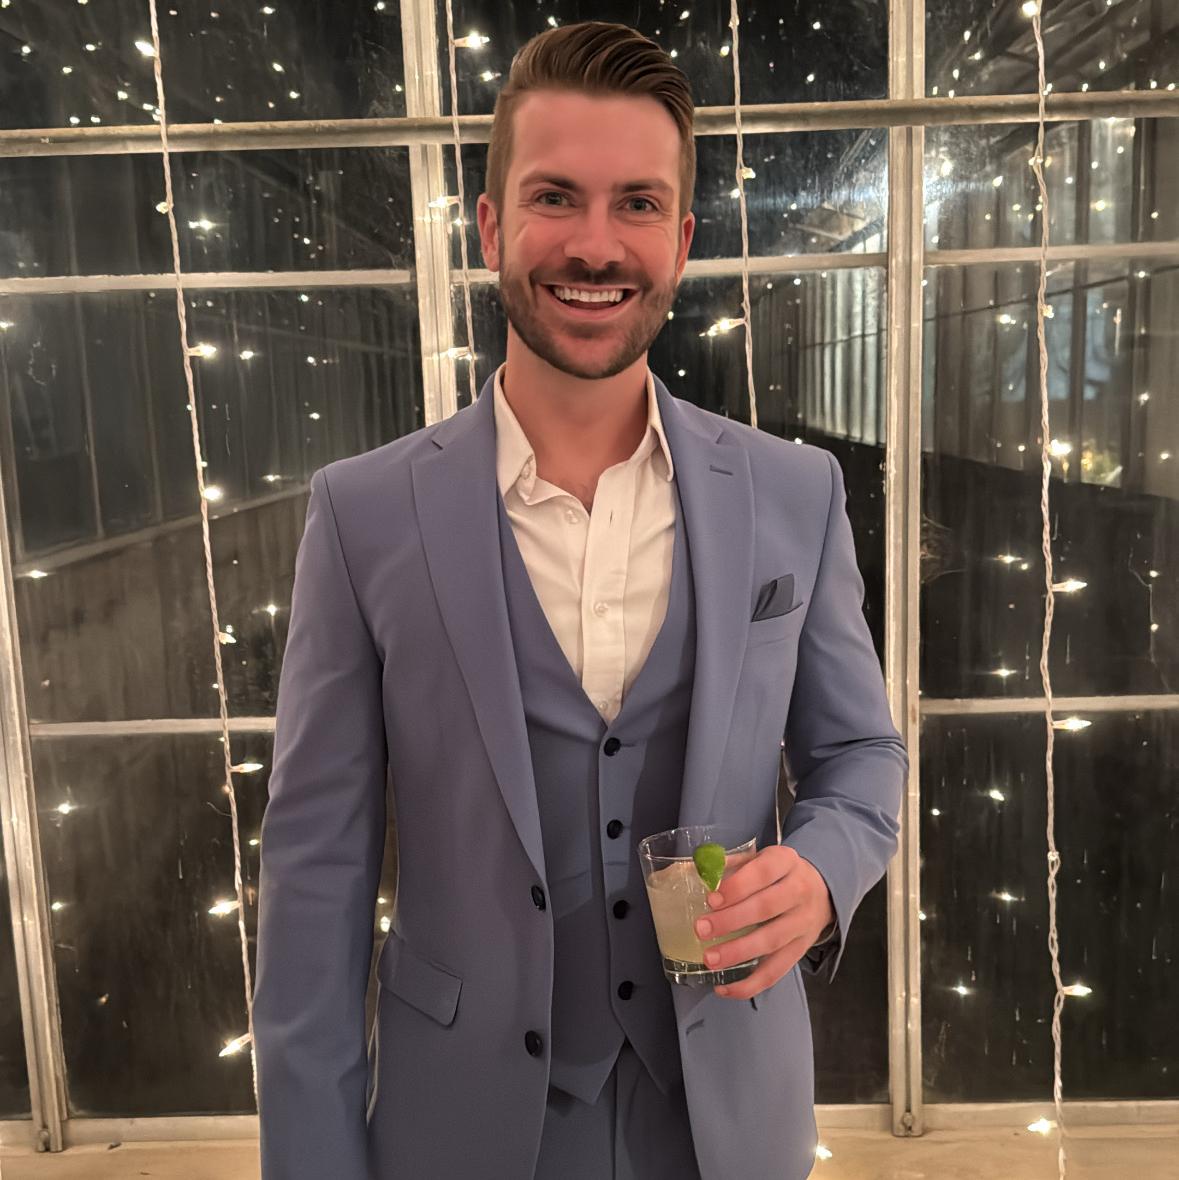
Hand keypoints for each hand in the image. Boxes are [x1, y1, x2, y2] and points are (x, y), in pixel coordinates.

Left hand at [693, 845, 835, 1000]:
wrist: (822, 891)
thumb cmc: (779, 873)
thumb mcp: (761, 858)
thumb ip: (733, 863)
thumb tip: (701, 870)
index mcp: (786, 862)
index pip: (763, 872)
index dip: (737, 886)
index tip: (711, 899)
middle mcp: (799, 891)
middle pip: (766, 908)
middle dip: (731, 921)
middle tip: (701, 929)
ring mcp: (803, 924)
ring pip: (771, 941)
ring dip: (738, 952)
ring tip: (709, 959)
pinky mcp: (801, 951)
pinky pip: (776, 971)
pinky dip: (750, 984)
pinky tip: (724, 987)